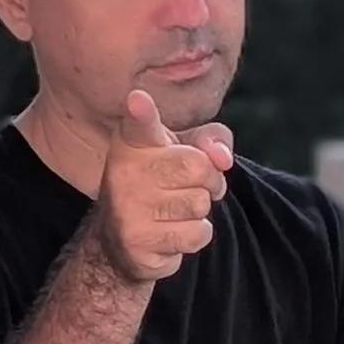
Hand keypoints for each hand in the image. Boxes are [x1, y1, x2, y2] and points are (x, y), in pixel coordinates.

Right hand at [91, 89, 234, 282]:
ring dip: (199, 210)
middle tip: (192, 185)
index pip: (139, 124)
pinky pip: (196, 234)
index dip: (141, 112)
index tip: (138, 99)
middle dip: (209, 179)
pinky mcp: (138, 244)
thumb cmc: (161, 183)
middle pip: (198, 166)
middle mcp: (123, 173)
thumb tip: (222, 158)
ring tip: (176, 210)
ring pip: (200, 203)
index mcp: (132, 143)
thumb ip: (210, 139)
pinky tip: (172, 232)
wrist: (120, 241)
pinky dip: (195, 234)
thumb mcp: (184, 150)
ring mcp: (127, 210)